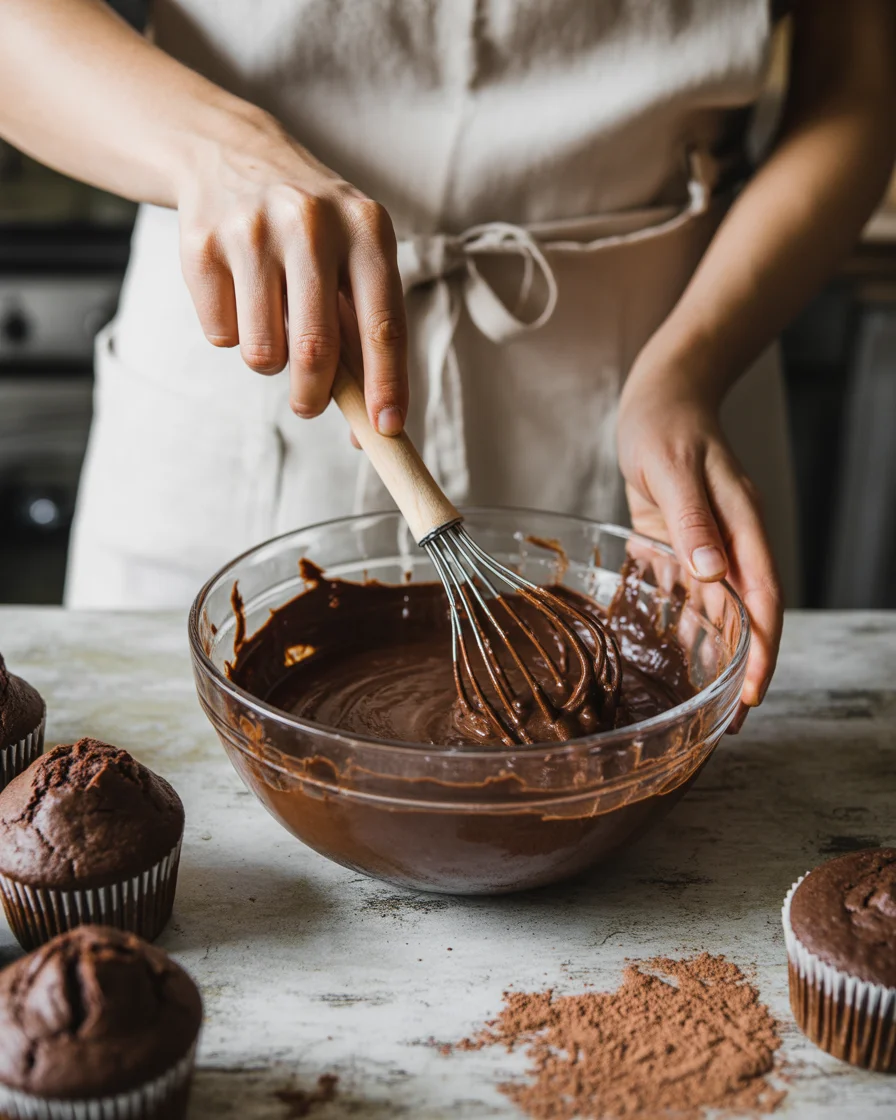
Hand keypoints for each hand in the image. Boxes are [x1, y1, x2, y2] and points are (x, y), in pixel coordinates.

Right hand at [176, 110, 406, 433]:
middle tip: (308, 406)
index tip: (386, 430)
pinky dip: (231, 333)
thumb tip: (375, 423)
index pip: (383, 324)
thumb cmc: (311, 230)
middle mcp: (311, 222)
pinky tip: (237, 292)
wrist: (230, 153)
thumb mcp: (352, 258)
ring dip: (269, 360)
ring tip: (272, 322)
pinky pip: (221, 335)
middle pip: (316, 350)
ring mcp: (252, 230)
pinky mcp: (201, 244)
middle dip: (313, 397)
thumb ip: (365, 335)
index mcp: (366, 228)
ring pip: (263, 352)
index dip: (386, 384)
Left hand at [617, 371, 782, 730]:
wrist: (661, 394)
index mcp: (742, 524)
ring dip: (715, 654)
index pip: (762, 598)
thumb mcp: (672, 469)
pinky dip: (684, 624)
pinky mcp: (681, 542)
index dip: (762, 649)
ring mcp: (708, 543)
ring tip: (706, 703)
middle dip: (744, 667)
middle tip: (730, 720)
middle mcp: (730, 541)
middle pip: (746, 614)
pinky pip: (686, 592)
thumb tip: (713, 574)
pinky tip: (674, 656)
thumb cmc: (666, 424)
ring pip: (718, 610)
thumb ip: (692, 520)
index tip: (753, 694)